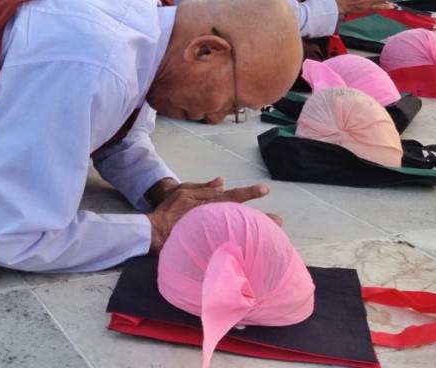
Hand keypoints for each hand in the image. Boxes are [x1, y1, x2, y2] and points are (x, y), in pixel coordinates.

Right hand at [147, 177, 270, 253]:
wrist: (156, 231)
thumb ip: (204, 188)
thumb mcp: (185, 191)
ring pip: (238, 233)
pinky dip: (242, 249)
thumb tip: (222, 181)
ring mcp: (212, 233)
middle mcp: (214, 218)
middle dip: (262, 219)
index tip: (266, 189)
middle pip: (242, 217)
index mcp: (210, 203)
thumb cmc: (169, 209)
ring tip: (273, 240)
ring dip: (256, 235)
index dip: (250, 192)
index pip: (234, 196)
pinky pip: (229, 246)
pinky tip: (254, 254)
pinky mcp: (209, 245)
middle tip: (280, 221)